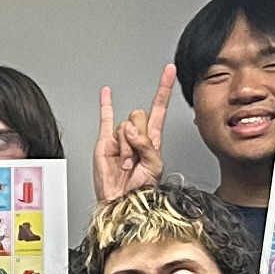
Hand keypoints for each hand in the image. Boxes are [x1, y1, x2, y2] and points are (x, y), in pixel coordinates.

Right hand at [93, 68, 171, 201]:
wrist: (122, 203)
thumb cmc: (142, 190)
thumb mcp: (155, 166)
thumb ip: (147, 145)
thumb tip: (129, 130)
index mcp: (153, 138)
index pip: (160, 108)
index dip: (164, 89)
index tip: (169, 71)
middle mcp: (138, 135)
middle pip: (139, 116)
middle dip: (138, 137)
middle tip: (135, 158)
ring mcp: (120, 137)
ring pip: (123, 126)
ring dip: (125, 147)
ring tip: (125, 164)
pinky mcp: (105, 142)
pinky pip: (105, 118)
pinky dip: (105, 105)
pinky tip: (107, 93)